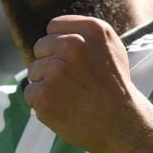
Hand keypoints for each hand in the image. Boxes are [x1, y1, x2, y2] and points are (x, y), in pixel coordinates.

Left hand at [25, 15, 152, 152]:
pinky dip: (42, 104)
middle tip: (74, 83)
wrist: (123, 126)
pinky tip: (63, 109)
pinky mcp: (44, 94)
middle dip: (51, 64)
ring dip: (46, 85)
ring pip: (34, 71)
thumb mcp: (111, 48)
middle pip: (41, 47)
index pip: (53, 27)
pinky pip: (30, 93)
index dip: (59, 45)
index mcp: (91, 30)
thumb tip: (52, 31)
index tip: (74, 62)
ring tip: (71, 97)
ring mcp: (56, 70)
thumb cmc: (115, 88)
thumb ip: (83, 33)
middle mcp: (73, 44)